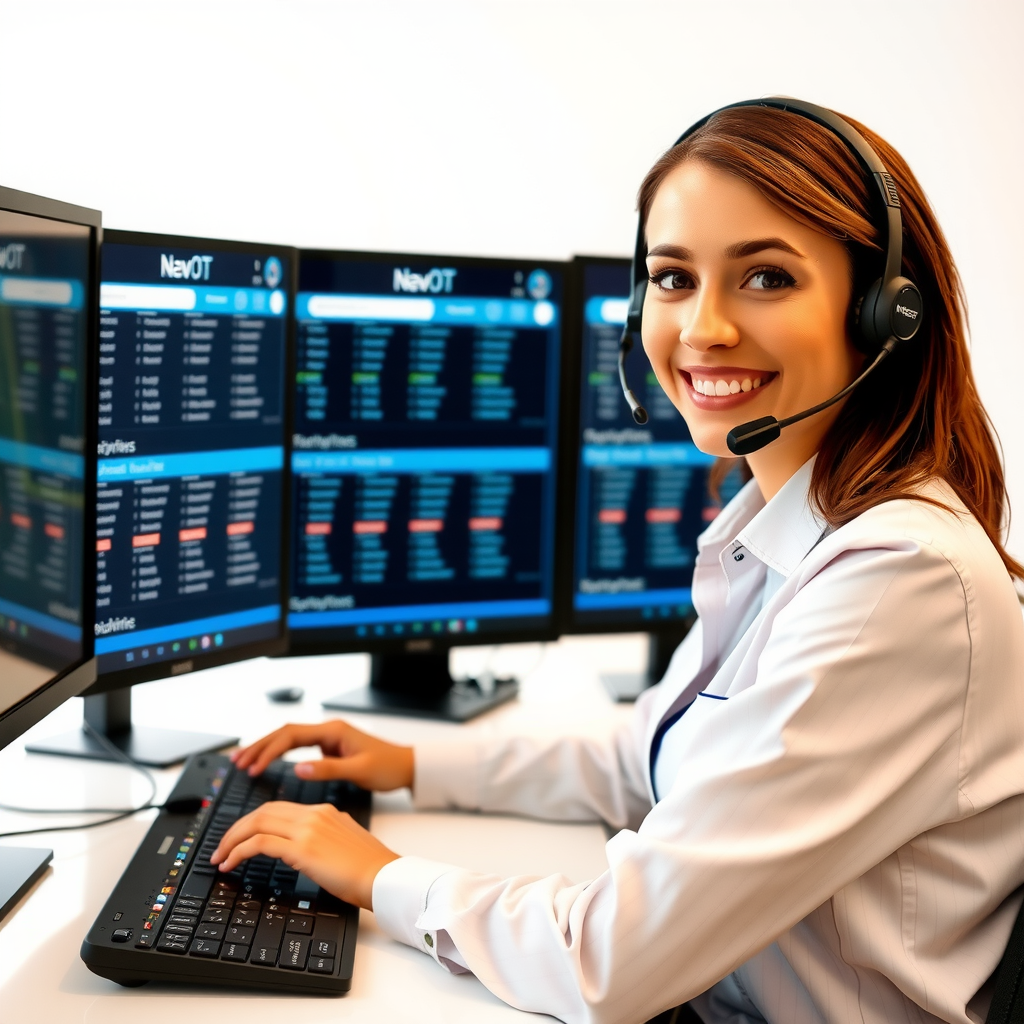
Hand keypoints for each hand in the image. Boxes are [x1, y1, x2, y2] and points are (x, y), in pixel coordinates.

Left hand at [210, 801, 397, 909]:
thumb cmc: (370, 866)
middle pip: (263, 811)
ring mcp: (308, 829)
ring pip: (257, 822)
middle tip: (221, 847)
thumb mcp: (345, 841)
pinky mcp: (303, 849)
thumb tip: (306, 847)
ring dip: (232, 839)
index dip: (253, 821)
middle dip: (236, 828)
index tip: (239, 837)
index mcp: (323, 811)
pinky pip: (260, 843)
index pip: (278, 808)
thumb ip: (325, 836)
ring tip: (220, 857)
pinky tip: (231, 864)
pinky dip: (239, 851)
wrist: (384, 875)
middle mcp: (313, 815)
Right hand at [230, 719, 413, 791]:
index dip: (269, 751)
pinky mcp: (328, 748)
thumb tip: (298, 768)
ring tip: (243, 761)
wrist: (406, 766)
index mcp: (333, 731)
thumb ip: (328, 769)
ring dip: (266, 748)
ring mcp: (327, 738)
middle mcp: (328, 730)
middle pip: (284, 733)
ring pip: (289, 739)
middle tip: (237, 762)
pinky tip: (267, 762)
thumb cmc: (387, 767)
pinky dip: (279, 753)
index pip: (291, 736)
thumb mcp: (358, 771)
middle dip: (260, 746)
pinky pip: (296, 747)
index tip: (254, 767)